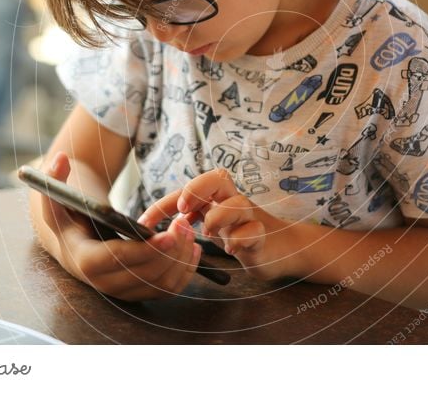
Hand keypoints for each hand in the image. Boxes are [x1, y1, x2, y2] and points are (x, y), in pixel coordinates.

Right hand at [35, 152, 201, 300]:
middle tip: (185, 223)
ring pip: (160, 284)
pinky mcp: (139, 292)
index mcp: (85, 259)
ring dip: (181, 259)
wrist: (74, 241)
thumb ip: (53, 179)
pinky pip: (168, 289)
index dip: (145, 250)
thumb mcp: (56, 198)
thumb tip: (60, 159)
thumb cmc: (69, 216)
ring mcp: (123, 291)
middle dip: (171, 250)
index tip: (169, 234)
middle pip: (145, 274)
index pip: (118, 260)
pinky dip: (185, 272)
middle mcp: (104, 282)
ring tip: (189, 230)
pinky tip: (193, 249)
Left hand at [138, 168, 297, 280]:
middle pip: (219, 177)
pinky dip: (242, 238)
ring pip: (238, 203)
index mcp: (218, 198)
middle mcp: (234, 202)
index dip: (164, 204)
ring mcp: (250, 218)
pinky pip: (254, 231)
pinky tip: (232, 249)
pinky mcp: (263, 236)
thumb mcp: (212, 224)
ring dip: (219, 215)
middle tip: (183, 210)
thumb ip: (189, 222)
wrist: (282, 248)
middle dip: (197, 188)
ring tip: (207, 233)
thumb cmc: (241, 234)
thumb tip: (154, 229)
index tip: (145, 223)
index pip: (189, 190)